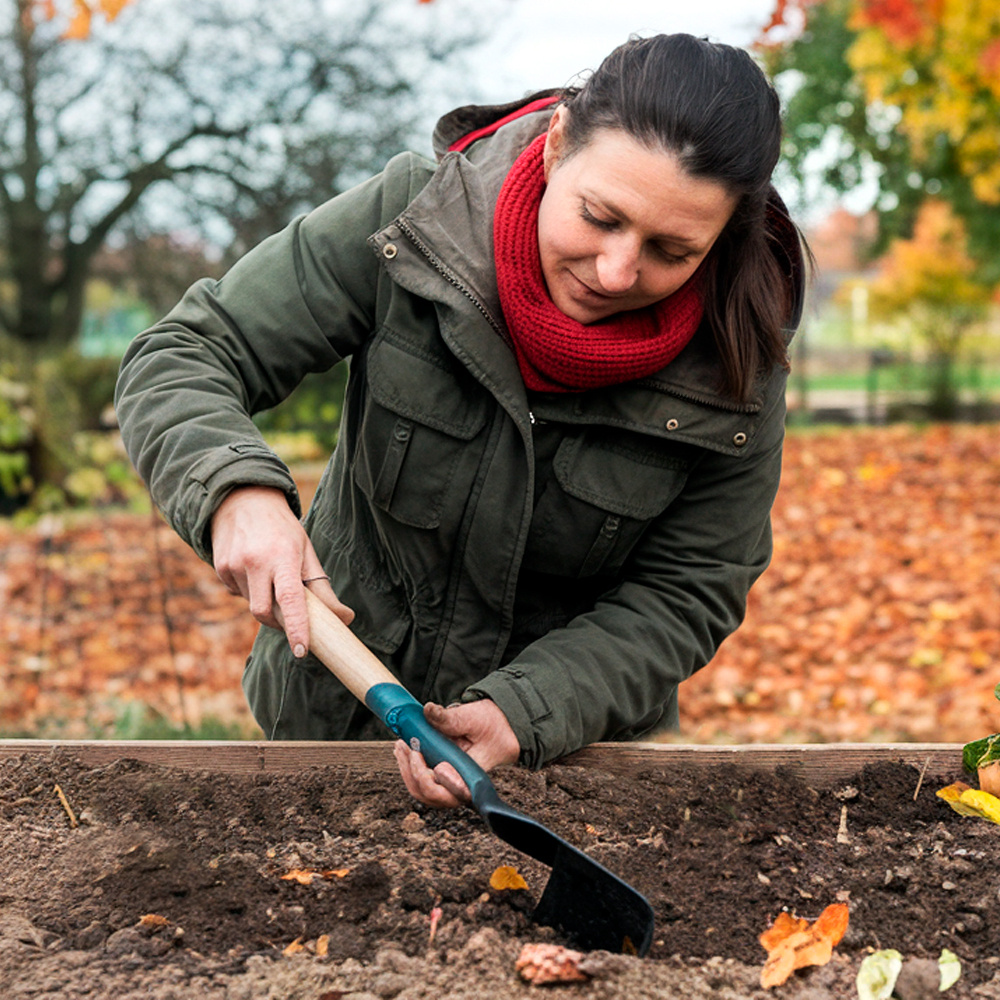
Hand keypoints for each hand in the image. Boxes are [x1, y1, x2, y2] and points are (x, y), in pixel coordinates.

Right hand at [210, 485, 353, 656]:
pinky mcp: (219, 567)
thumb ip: (322, 589)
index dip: (296, 627)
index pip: (290, 599)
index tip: (302, 651)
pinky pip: (238, 593)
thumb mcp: (306, 552)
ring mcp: (234, 565)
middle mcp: (255, 561)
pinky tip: (254, 570)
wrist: (243, 499)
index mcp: (283, 556)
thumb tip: (345, 619)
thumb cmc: (283, 529)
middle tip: (290, 615)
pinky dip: (250, 591)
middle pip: (265, 613)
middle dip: (279, 622)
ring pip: (252, 604)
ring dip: (265, 603)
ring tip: (271, 577)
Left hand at [393, 700, 520, 808]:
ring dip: (408, 771)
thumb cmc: (493, 724)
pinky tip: (406, 752)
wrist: (501, 724)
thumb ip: (450, 718)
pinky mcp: (446, 777)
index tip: (418, 755)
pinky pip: (425, 783)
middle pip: (431, 795)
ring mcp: (453, 784)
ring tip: (401, 747)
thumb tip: (428, 711)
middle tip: (404, 746)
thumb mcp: (473, 717)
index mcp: (473, 777)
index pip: (449, 793)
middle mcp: (462, 786)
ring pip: (425, 792)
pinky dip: (412, 769)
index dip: (429, 781)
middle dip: (412, 772)